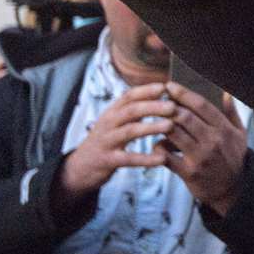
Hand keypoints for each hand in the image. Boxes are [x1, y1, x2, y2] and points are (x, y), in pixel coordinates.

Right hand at [56, 85, 174, 206]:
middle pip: (131, 110)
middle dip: (153, 106)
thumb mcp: (115, 121)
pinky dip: (145, 158)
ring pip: (130, 131)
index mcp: (112, 112)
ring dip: (151, 127)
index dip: (147, 90)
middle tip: (173, 106)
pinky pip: (128, 159)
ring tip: (170, 125)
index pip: (129, 96)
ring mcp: (107, 141)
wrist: (80, 166)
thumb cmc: (106, 140)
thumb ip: (134, 109)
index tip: (165, 86)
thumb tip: (159, 93)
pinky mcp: (107, 160)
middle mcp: (108, 123)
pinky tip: (162, 159)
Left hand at [159, 83, 248, 216]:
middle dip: (168, 106)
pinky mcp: (189, 172)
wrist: (233, 191)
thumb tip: (225, 93)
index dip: (184, 94)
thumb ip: (231, 113)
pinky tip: (158, 143)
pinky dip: (159, 147)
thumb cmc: (233, 158)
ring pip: (174, 133)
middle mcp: (213, 142)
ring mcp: (200, 157)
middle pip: (185, 117)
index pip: (202, 105)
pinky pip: (167, 156)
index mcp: (224, 129)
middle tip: (157, 100)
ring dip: (161, 124)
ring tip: (155, 118)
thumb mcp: (240, 135)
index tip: (170, 86)